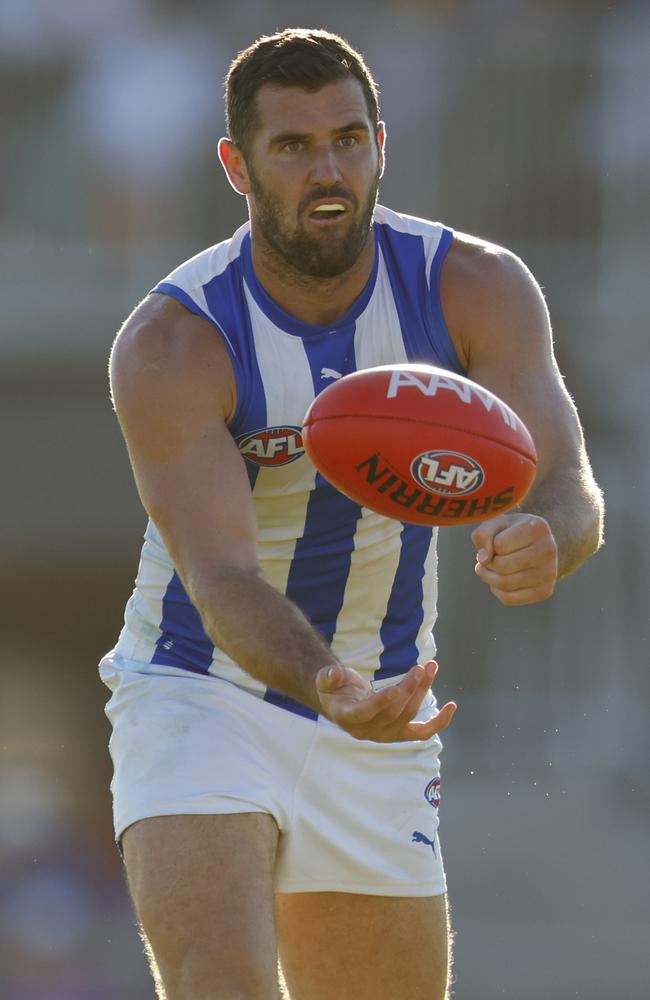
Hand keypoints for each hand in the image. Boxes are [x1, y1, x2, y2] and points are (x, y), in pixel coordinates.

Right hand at [315, 660, 456, 742]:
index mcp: (348, 717)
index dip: (380, 702)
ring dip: (422, 691)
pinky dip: (438, 722)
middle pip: (393, 712)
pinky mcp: (399, 733)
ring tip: (431, 667)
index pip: (365, 713)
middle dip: (409, 688)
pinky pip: (421, 732)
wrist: (341, 703)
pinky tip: (452, 707)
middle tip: (421, 667)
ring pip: (408, 714)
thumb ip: (328, 676)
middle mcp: (368, 730)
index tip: (395, 689)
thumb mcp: (325, 679)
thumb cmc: (333, 688)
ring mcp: (385, 734)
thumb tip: (334, 673)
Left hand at [472, 513, 557, 604]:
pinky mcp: (545, 591)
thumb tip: (484, 560)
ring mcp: (550, 572)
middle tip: (487, 560)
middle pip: (503, 566)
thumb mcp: (495, 524)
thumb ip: (483, 535)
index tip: (494, 543)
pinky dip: (497, 591)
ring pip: (506, 584)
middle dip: (488, 564)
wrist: (535, 545)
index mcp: (537, 528)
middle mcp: (548, 549)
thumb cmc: (510, 532)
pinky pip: (510, 599)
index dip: (490, 546)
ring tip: (487, 569)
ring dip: (489, 578)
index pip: (499, 545)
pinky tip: (497, 581)